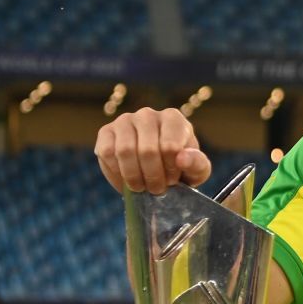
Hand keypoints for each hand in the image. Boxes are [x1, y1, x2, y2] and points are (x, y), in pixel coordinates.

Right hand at [93, 107, 211, 193]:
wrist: (156, 167)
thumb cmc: (179, 167)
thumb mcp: (196, 170)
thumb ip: (197, 164)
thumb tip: (182, 158)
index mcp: (173, 118)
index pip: (170, 146)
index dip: (170, 170)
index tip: (172, 181)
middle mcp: (148, 114)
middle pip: (147, 151)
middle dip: (152, 177)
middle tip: (156, 189)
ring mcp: (125, 120)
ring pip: (125, 151)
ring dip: (134, 177)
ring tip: (142, 186)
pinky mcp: (106, 131)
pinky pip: (106, 153)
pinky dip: (116, 173)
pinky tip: (126, 181)